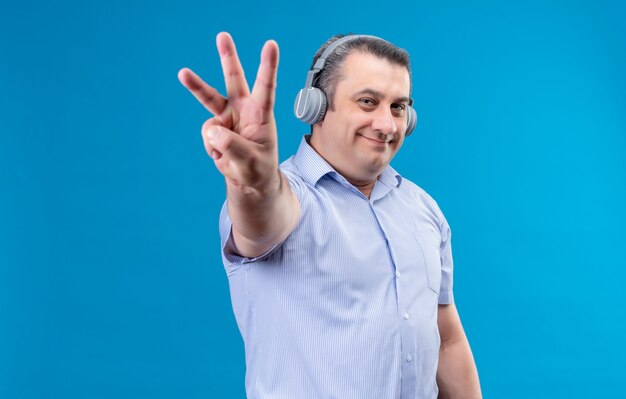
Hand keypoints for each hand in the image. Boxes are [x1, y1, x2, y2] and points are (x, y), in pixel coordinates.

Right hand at [178, 32, 279, 191]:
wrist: (249, 180)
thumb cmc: (258, 167)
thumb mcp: (251, 161)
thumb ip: (233, 146)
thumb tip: (213, 130)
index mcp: (261, 113)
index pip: (266, 87)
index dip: (268, 66)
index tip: (271, 44)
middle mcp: (243, 110)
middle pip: (234, 80)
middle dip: (228, 57)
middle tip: (223, 36)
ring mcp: (227, 117)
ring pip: (209, 97)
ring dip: (195, 85)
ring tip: (183, 73)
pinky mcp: (215, 128)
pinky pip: (207, 135)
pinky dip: (212, 147)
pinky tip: (221, 154)